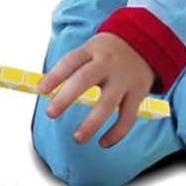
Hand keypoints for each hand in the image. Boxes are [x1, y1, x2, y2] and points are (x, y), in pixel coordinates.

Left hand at [39, 32, 155, 146]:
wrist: (144, 43)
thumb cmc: (106, 52)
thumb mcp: (88, 49)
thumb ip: (70, 68)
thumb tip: (42, 90)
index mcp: (91, 50)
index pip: (70, 61)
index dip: (55, 75)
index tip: (41, 90)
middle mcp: (107, 64)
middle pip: (85, 79)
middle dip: (66, 97)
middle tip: (50, 113)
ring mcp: (124, 79)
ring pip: (108, 103)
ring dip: (92, 123)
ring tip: (77, 138)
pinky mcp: (138, 93)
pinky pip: (127, 116)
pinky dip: (116, 132)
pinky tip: (103, 143)